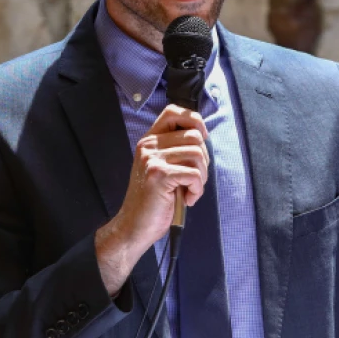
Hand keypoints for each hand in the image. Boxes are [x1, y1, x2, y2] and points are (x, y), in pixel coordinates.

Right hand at [95, 105, 208, 295]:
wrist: (134, 226)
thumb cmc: (154, 199)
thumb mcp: (162, 167)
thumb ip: (176, 149)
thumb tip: (203, 136)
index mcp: (149, 140)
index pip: (174, 111)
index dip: (194, 121)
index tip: (201, 141)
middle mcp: (148, 146)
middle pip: (194, 136)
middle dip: (204, 160)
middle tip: (193, 179)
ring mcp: (152, 159)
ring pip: (197, 154)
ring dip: (202, 176)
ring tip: (190, 190)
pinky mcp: (159, 175)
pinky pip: (194, 174)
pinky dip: (197, 189)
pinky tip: (187, 199)